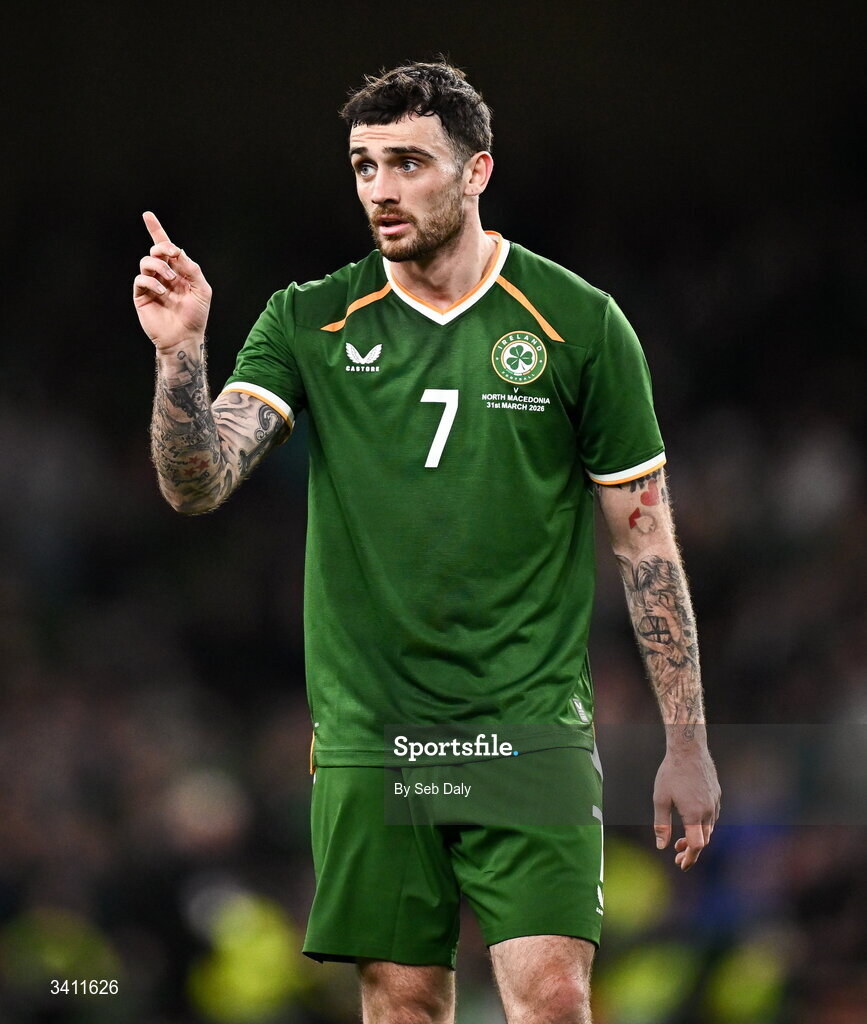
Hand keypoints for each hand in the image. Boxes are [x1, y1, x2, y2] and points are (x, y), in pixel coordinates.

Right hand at [133, 211, 211, 352]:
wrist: (184, 337)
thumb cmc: (196, 315)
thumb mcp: (202, 290)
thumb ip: (193, 269)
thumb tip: (179, 252)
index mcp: (178, 271)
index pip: (166, 248)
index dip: (156, 231)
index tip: (147, 215)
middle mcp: (163, 275)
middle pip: (156, 250)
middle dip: (164, 247)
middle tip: (173, 255)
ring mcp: (151, 285)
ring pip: (146, 262)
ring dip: (159, 266)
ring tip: (170, 280)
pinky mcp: (141, 296)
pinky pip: (141, 279)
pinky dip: (152, 282)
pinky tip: (163, 292)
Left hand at [653, 739, 720, 869]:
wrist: (688, 749)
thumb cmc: (671, 772)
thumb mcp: (660, 799)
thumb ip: (661, 825)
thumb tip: (661, 847)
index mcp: (694, 814)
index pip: (696, 846)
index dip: (689, 858)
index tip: (681, 865)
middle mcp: (708, 811)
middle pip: (704, 840)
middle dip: (691, 851)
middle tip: (677, 854)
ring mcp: (714, 802)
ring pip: (709, 829)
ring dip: (697, 837)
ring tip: (681, 840)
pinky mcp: (716, 794)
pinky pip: (712, 816)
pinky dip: (703, 825)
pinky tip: (691, 822)